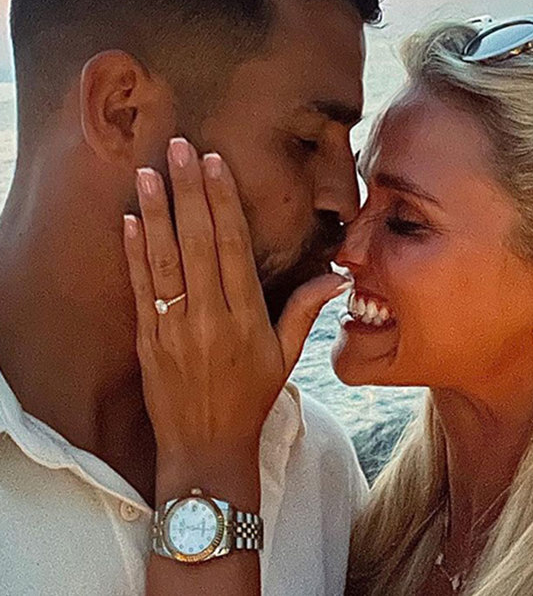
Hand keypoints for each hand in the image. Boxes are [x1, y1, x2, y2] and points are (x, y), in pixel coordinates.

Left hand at [123, 137, 349, 461]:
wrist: (205, 451)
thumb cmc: (250, 399)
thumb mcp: (285, 357)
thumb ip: (305, 310)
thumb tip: (337, 274)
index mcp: (245, 316)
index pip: (233, 245)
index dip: (222, 200)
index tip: (214, 162)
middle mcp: (209, 316)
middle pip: (196, 241)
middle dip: (187, 190)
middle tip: (177, 147)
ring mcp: (174, 327)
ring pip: (164, 259)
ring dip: (154, 212)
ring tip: (146, 172)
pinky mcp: (147, 339)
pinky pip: (141, 289)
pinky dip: (133, 253)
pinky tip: (129, 220)